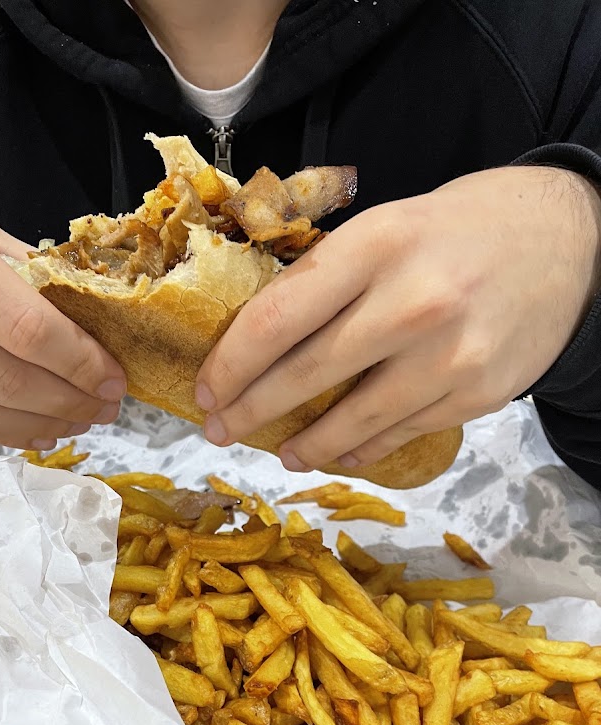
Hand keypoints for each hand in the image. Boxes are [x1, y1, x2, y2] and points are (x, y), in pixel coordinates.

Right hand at [0, 177, 125, 449]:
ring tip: (79, 420)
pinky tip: (30, 427)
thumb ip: (12, 266)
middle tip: (108, 405)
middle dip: (71, 400)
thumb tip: (85, 315)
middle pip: (6, 379)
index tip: (114, 375)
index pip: (24, 324)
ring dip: (42, 425)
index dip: (81, 361)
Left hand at [196, 166, 600, 471]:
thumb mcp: (389, 225)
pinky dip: (362, 447)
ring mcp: (449, 356)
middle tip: (220, 430)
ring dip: (305, 444)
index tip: (206, 390)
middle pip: (304, 375)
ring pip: (352, 420)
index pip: (276, 319)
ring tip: (280, 452)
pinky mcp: (477, 394)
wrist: (568, 237)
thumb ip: (331, 277)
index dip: (231, 365)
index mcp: (374, 246)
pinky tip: (341, 452)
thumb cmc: (459, 229)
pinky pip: (401, 433)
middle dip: (250, 410)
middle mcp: (410, 302)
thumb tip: (259, 341)